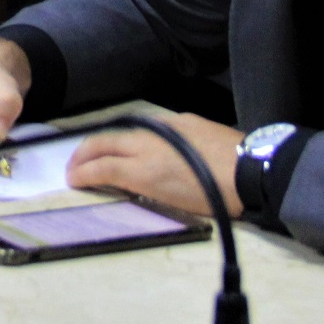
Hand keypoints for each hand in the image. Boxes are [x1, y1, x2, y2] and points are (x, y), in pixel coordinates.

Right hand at [65, 112, 243, 216]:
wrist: (250, 170)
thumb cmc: (215, 197)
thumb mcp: (172, 203)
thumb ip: (141, 187)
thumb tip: (122, 180)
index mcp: (143, 168)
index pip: (100, 167)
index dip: (82, 173)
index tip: (72, 179)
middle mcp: (147, 143)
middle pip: (103, 143)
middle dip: (82, 154)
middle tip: (74, 165)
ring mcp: (163, 127)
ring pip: (124, 131)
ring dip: (106, 142)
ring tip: (100, 153)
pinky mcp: (181, 120)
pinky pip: (148, 125)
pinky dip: (134, 135)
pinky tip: (139, 143)